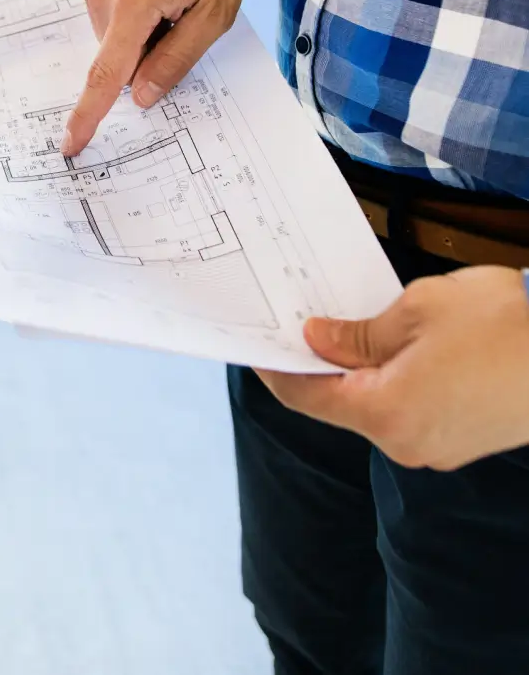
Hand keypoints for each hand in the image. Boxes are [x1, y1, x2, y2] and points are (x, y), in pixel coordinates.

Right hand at [62, 0, 250, 154]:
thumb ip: (176, 60)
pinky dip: (127, 13)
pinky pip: (104, 13)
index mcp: (135, 0)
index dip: (90, 113)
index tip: (71, 144)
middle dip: (145, 54)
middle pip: (116, 56)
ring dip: (137, 32)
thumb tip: (141, 96)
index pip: (107, 72)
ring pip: (109, 37)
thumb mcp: (214, 15)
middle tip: (179, 20)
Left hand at [258, 267, 528, 470]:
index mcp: (386, 413)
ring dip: (359, 371)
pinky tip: (394, 347)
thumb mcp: (416, 311)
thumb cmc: (506, 323)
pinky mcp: (465, 439)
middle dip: (318, 364)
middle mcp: (407, 443)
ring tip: (347, 325)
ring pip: (376, 406)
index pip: (305, 397)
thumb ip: (358, 333)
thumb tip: (318, 339)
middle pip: (339, 404)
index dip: (275, 369)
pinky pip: (410, 409)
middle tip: (299, 321)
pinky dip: (393, 381)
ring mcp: (439, 447)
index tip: (255, 345)